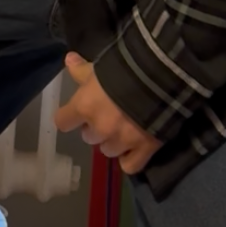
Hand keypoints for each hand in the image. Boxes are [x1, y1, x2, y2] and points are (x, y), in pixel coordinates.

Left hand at [53, 53, 161, 174]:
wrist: (162, 75)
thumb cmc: (126, 67)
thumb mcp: (101, 66)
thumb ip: (82, 69)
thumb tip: (68, 60)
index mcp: (84, 106)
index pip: (63, 121)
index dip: (70, 116)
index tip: (78, 111)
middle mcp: (99, 128)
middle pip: (88, 136)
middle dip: (96, 127)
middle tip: (109, 114)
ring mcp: (122, 141)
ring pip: (108, 150)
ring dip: (113, 142)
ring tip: (124, 129)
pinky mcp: (144, 149)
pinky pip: (130, 165)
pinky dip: (130, 158)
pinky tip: (134, 148)